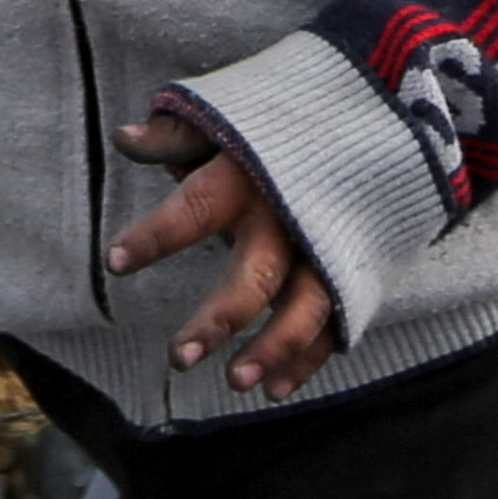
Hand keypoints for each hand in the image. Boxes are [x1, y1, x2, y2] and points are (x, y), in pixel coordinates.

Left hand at [104, 108, 336, 395]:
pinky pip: (333, 321)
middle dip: (220, 317)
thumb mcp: (233, 113)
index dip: (158, 234)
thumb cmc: (286, 118)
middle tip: (179, 357)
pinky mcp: (354, 269)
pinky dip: (307, 358)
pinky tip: (273, 388)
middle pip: (257, 274)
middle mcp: (291, 215)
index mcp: (252, 173)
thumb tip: (123, 137)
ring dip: (272, 348)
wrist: (382, 110)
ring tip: (235, 382)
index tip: (116, 263)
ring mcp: (328, 246)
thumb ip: (179, 133)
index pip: (197, 206)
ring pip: (305, 307)